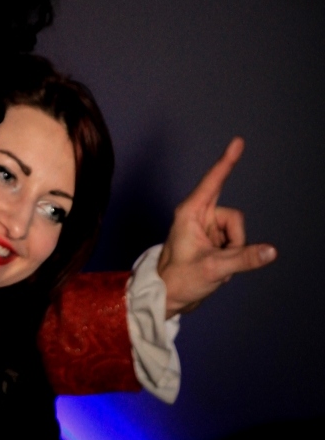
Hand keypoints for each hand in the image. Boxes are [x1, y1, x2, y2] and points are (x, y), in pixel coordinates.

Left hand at [157, 138, 276, 319]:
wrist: (169, 297)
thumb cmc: (180, 279)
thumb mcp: (214, 268)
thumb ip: (244, 258)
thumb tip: (271, 250)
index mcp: (191, 212)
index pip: (214, 181)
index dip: (227, 161)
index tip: (238, 142)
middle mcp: (198, 215)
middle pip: (233, 217)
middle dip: (235, 240)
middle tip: (218, 260)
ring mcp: (206, 227)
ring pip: (237, 232)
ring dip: (233, 251)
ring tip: (214, 265)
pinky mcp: (212, 239)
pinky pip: (235, 242)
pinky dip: (231, 255)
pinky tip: (216, 266)